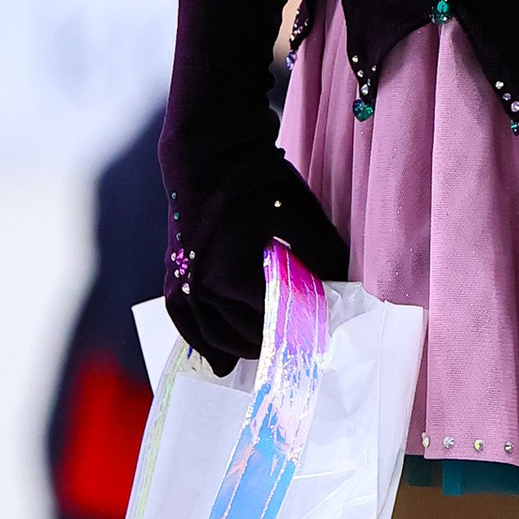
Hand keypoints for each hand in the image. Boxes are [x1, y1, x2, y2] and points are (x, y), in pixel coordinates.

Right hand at [160, 144, 347, 371]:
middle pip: (246, 334)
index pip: (277, 320)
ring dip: (241, 348)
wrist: (206, 153)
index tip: (323, 333)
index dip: (303, 327)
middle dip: (276, 341)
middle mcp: (203, 288)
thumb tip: (342, 288)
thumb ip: (322, 256)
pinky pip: (186, 322)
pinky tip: (219, 365)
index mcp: (233, 277)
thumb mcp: (300, 215)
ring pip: (214, 336)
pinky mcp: (175, 275)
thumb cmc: (255, 181)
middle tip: (303, 343)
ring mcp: (184, 284)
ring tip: (268, 353)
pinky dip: (201, 344)